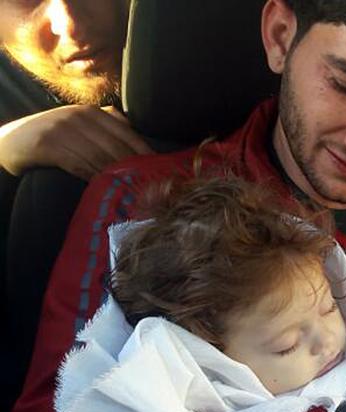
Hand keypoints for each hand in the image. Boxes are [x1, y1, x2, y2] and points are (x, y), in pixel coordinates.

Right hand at [0, 105, 151, 179]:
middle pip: (116, 147)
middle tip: (148, 187)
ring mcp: (62, 128)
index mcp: (92, 112)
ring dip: (117, 177)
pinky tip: (103, 189)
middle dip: (134, 168)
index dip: (144, 153)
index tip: (159, 171)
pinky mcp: (47, 144)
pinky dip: (93, 178)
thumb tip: (136, 134)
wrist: (8, 143)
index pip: (127, 134)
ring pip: (100, 157)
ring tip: (131, 192)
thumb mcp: (78, 127)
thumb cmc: (50, 140)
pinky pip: (78, 164)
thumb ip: (105, 126)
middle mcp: (80, 116)